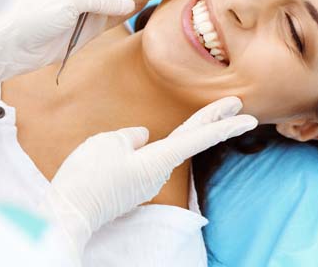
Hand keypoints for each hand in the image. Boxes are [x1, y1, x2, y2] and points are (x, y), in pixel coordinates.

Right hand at [41, 96, 257, 257]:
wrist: (70, 212)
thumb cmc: (88, 175)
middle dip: (215, 121)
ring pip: (159, 149)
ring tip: (122, 142)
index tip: (248, 116)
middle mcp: (158, 172)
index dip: (222, 123)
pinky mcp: (132, 186)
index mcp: (157, 159)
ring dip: (164, 136)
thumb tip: (142, 138)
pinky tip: (122, 151)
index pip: (198, 137)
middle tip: (238, 105)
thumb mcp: (108, 142)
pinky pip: (142, 160)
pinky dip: (142, 150)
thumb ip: (131, 137)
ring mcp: (146, 182)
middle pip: (191, 140)